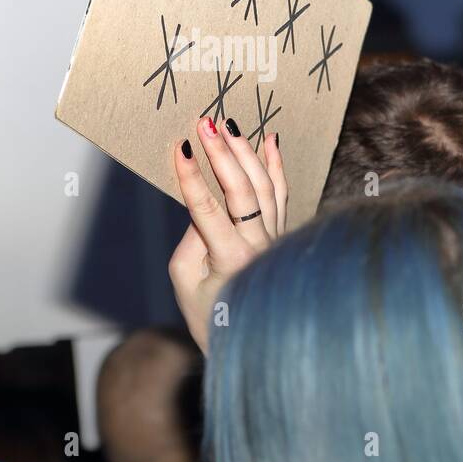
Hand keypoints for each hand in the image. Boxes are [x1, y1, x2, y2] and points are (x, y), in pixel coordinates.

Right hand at [168, 116, 287, 352]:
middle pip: (243, 190)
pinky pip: (282, 194)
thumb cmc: (210, 314)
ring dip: (247, 152)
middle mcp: (260, 245)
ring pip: (266, 186)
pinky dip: (276, 165)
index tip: (179, 148)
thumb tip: (204, 202)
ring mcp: (276, 238)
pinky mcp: (282, 234)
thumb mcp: (185, 281)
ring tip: (229, 124)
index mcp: (231, 259)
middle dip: (222, 153)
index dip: (192, 178)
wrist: (252, 338)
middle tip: (204, 123)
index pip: (207, 209)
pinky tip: (269, 140)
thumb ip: (192, 238)